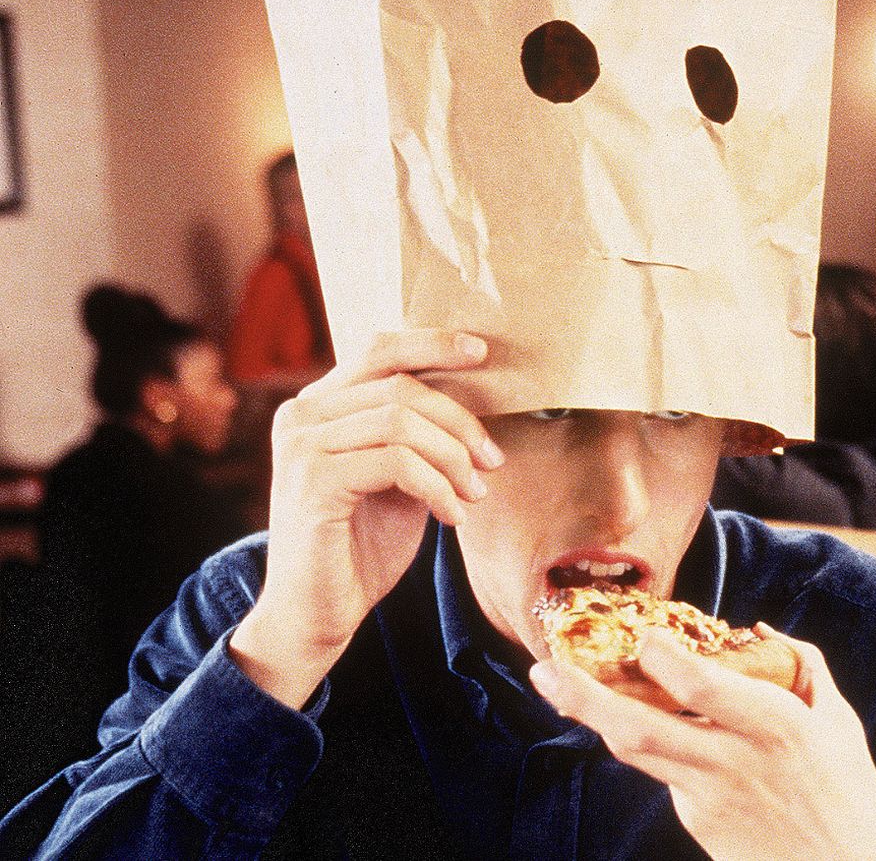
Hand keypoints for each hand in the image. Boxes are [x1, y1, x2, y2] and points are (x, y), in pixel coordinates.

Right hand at [230, 330, 503, 707]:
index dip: (431, 344)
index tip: (481, 353)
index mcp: (318, 406)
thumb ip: (417, 437)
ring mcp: (302, 446)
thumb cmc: (360, 546)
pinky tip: (452, 516)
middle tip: (492, 462)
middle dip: (459, 422)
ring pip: (402, 422)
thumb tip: (472, 404)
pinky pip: (397, 462)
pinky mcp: (313, 481)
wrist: (317, 613)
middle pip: (400, 387)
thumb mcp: (397, 479)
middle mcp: (301, 415)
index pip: (378, 352)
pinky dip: (437, 486)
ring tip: (474, 494)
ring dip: (453, 458)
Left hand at [530, 624, 875, 860]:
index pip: (700, 688)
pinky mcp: (696, 823)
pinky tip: (633, 716)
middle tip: (542, 667)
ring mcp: (707, 799)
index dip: (662, 659)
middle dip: (582, 697)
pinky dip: (646, 741)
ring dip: (590, 715)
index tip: (642, 635)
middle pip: (639, 730)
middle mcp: (732, 763)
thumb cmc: (846, 788)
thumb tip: (755, 628)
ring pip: (635, 752)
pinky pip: (662, 772)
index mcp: (774, 727)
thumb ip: (798, 664)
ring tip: (555, 681)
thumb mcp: (836, 718)